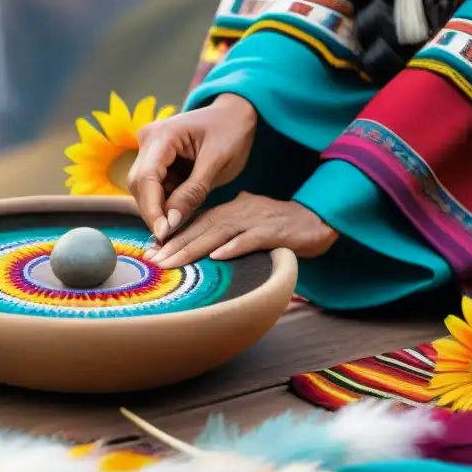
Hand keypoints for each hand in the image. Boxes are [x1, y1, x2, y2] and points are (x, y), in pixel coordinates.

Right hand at [128, 94, 257, 240]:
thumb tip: (170, 224)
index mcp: (162, 135)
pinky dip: (165, 204)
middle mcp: (148, 140)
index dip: (152, 209)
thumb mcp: (217, 164)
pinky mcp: (156, 160)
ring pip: (144, 190)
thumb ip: (193, 193)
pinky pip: (155, 188)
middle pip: (139, 185)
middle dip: (153, 213)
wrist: (236, 115)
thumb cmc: (231, 132)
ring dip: (159, 210)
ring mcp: (149, 150)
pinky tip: (178, 215)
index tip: (164, 234)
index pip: (146, 178)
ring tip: (177, 227)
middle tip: (170, 238)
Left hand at [146, 192, 338, 267]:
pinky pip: (251, 239)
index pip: (197, 222)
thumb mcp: (251, 223)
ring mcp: (256, 220)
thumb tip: (210, 245)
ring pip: (219, 233)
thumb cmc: (284, 224)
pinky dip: (234, 247)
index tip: (152, 252)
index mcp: (232, 210)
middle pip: (201, 228)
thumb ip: (231, 229)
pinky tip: (217, 257)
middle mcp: (240, 211)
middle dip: (175, 245)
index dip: (174, 236)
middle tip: (152, 261)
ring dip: (194, 248)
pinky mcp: (274, 232)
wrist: (320, 218)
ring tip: (172, 262)